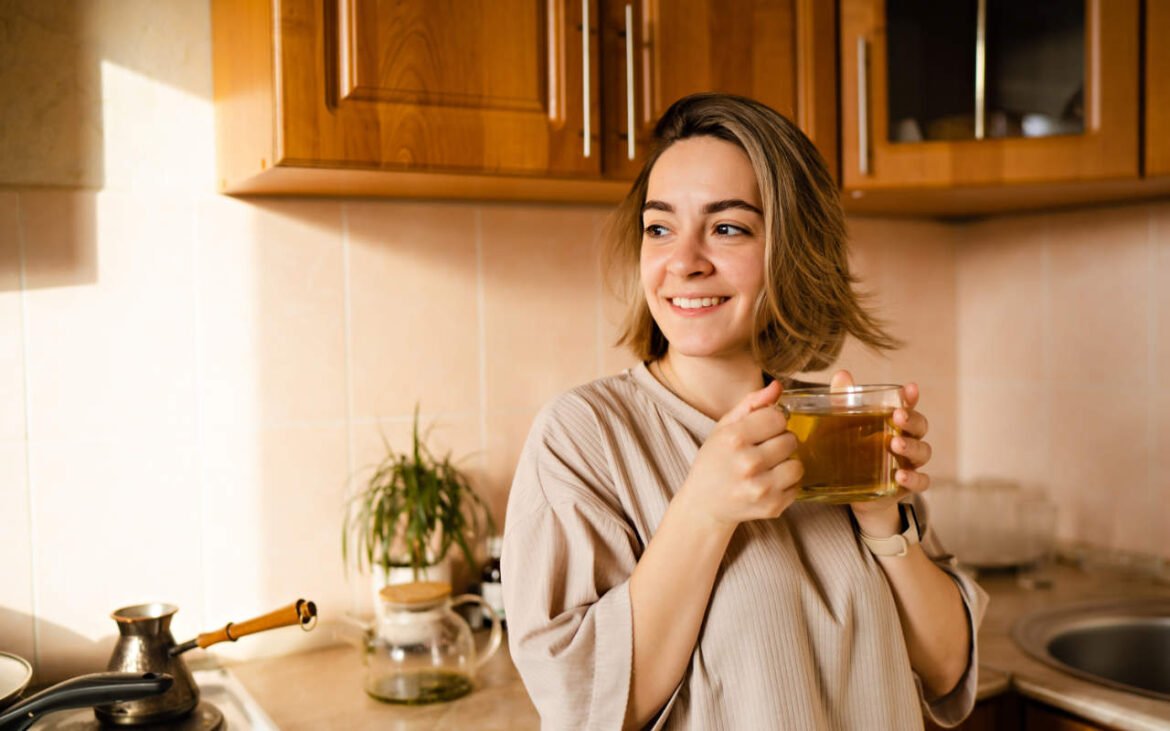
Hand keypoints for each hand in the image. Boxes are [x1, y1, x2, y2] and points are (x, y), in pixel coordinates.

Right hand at [675, 380, 803, 528]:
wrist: (705, 504)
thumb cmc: (715, 461)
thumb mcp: (724, 428)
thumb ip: (751, 404)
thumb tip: (777, 387)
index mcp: (734, 439)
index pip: (777, 417)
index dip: (771, 422)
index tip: (761, 431)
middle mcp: (747, 464)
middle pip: (790, 440)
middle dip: (779, 442)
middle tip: (762, 451)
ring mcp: (761, 488)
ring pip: (797, 465)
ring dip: (786, 464)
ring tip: (768, 468)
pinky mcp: (772, 507)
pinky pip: (797, 486)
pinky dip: (786, 484)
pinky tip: (767, 484)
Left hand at [828, 371, 932, 533]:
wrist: (852, 491)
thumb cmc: (852, 450)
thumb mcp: (842, 426)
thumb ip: (843, 402)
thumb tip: (842, 374)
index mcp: (895, 423)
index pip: (908, 406)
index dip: (911, 397)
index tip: (910, 388)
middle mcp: (908, 440)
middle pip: (920, 427)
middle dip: (912, 420)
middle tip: (899, 416)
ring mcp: (910, 463)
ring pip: (923, 452)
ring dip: (912, 447)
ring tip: (896, 444)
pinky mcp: (906, 486)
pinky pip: (921, 482)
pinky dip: (914, 478)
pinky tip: (900, 475)